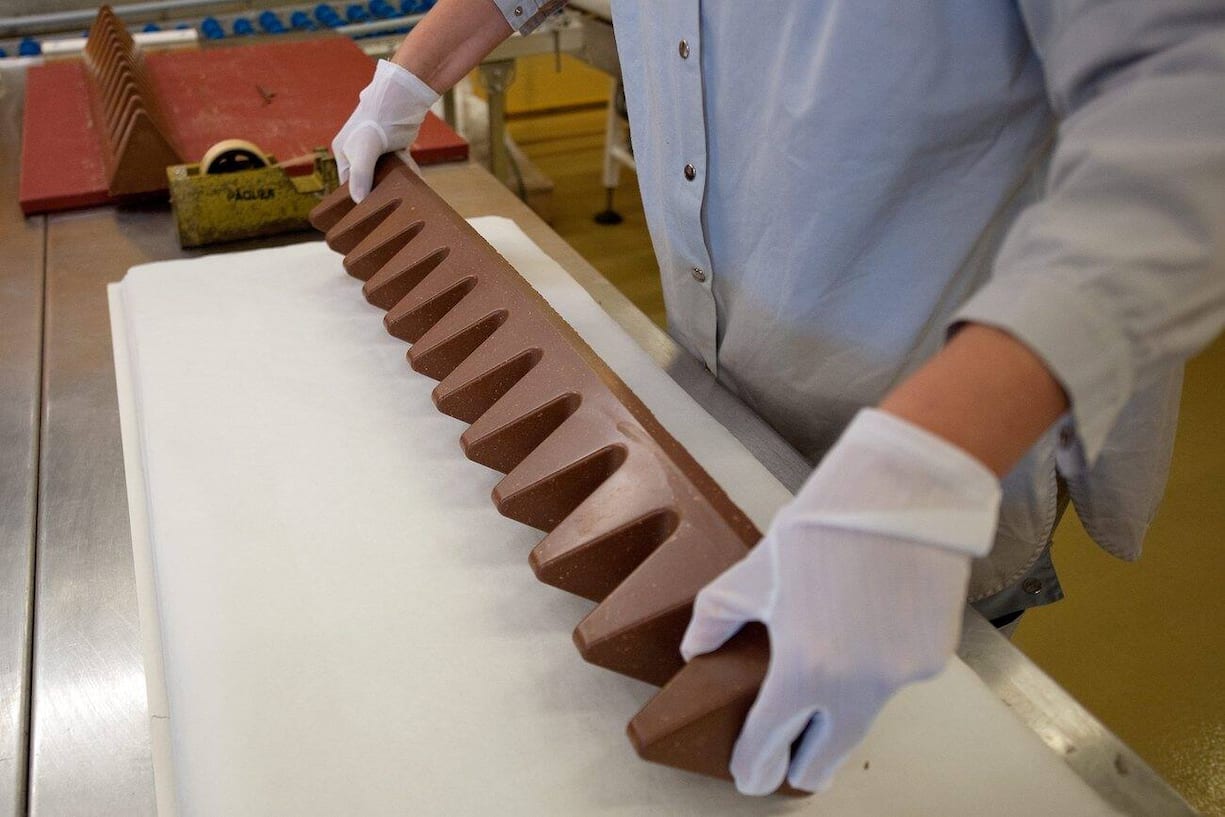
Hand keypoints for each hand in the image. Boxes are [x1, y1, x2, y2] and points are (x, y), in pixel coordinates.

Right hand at [331, 59, 439, 201]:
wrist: (404, 94)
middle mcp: (357, 150)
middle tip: (391, 207)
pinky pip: (400, 165)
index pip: (348, 184)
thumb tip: (358, 201)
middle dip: (380, 192)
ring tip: (405, 195)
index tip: (371, 214)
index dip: (358, 199)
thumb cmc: (380, 119)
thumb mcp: (367, 149)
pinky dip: (407, 172)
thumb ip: (362, 175)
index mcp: (344, 151)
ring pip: (386, 174)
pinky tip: (416, 180)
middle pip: (368, 180)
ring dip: (396, 183)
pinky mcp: (394, 146)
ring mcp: (377, 148)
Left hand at [681, 408, 1000, 794]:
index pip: (771, 738)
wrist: (902, 492)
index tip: (748, 775)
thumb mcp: (754, 571)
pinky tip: (863, 646)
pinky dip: (874, 676)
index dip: (754, 763)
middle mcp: (858, 685)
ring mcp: (902, 675)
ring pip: (863, 717)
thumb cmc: (824, 526)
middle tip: (787, 768)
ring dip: (838, 719)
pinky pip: (894, 681)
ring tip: (820, 710)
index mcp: (805, 668)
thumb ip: (717, 617)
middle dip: (802, 766)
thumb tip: (696, 647)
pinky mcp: (933, 657)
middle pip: (826, 753)